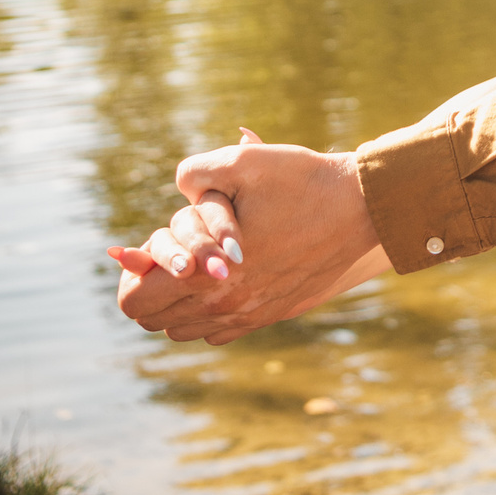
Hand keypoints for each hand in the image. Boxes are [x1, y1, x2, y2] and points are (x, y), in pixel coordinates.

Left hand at [112, 131, 386, 344]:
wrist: (363, 207)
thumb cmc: (303, 181)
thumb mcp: (244, 163)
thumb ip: (194, 173)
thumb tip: (174, 194)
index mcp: (208, 276)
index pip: (133, 303)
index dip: (133, 272)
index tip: (150, 246)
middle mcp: (226, 306)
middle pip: (154, 321)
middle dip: (152, 286)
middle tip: (172, 252)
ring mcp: (251, 315)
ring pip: (184, 330)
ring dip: (179, 301)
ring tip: (196, 263)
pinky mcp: (272, 314)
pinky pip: (219, 331)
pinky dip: (210, 310)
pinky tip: (225, 276)